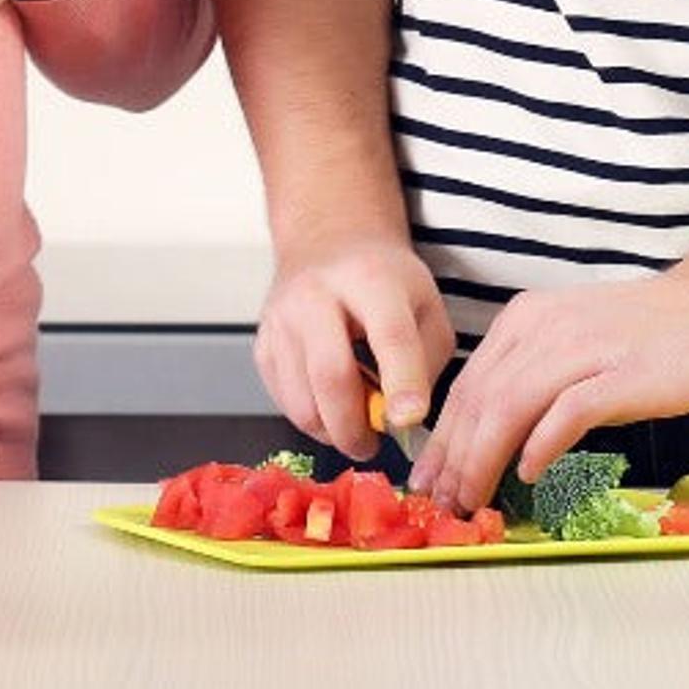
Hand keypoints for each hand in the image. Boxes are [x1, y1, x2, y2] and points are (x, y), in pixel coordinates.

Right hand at [255, 230, 454, 462]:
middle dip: (355, 427)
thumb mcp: (426, 305)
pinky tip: (330, 402)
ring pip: (302, 402)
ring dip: (333, 430)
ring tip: (354, 418)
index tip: (409, 419)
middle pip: (331, 375)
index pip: (388, 334)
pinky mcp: (262, 345)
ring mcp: (281, 320)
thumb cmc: (383, 281)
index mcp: (370, 279)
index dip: (402, 382)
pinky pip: (284, 404)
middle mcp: (316, 296)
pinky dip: (312, 418)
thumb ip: (426, 361)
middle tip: (373, 444)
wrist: (328, 243)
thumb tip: (405, 418)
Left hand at [410, 272, 688, 515]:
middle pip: (481, 399)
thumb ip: (533, 381)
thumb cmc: (645, 335)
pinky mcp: (621, 374)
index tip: (428, 481)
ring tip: (474, 498)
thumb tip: (497, 443)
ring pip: (511, 406)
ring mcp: (582, 349)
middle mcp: (544, 329)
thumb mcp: (571, 346)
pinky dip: (542, 444)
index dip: (443, 439)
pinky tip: (529, 473)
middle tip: (442, 502)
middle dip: (454, 457)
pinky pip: (568, 411)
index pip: (468, 386)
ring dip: (485, 459)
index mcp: (525, 321)